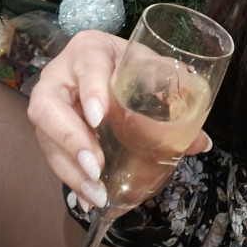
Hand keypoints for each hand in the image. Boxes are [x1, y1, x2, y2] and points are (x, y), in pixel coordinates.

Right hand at [27, 29, 211, 207]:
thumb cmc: (130, 63)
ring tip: (96, 193)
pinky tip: (88, 197)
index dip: (91, 91)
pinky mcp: (50, 129)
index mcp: (90, 49)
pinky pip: (52, 153)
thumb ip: (177, 96)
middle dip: (70, 139)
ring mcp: (50, 104)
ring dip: (70, 168)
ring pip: (46, 136)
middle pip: (47, 106)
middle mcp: (61, 75)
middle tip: (95, 166)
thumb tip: (201, 142)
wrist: (108, 64)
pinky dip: (71, 177)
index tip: (100, 117)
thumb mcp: (153, 68)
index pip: (87, 67)